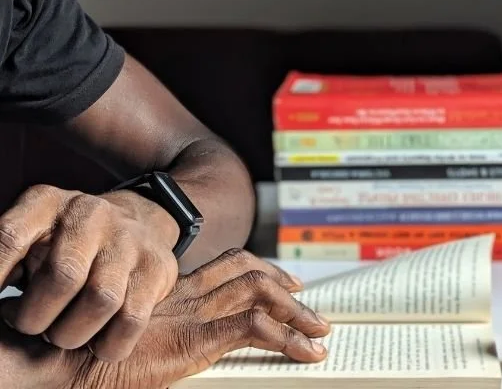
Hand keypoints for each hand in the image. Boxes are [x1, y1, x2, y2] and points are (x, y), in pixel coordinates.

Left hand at [0, 184, 178, 361]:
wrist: (137, 222)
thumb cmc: (65, 243)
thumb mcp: (29, 237)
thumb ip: (5, 260)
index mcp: (47, 204)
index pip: (10, 236)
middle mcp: (91, 214)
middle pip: (63, 275)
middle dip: (37, 318)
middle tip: (34, 326)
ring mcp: (129, 239)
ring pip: (101, 300)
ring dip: (73, 334)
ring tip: (64, 333)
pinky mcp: (157, 266)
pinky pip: (132, 320)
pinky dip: (108, 344)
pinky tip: (97, 340)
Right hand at [63, 249, 329, 388]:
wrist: (58, 361)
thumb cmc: (83, 354)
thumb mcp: (128, 333)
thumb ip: (156, 330)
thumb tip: (171, 344)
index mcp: (173, 291)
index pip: (227, 264)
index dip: (261, 268)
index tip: (283, 280)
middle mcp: (188, 294)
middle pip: (249, 271)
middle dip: (283, 281)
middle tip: (306, 296)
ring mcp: (194, 315)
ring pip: (259, 293)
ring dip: (296, 310)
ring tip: (319, 329)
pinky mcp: (195, 341)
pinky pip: (255, 329)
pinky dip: (288, 338)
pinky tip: (306, 353)